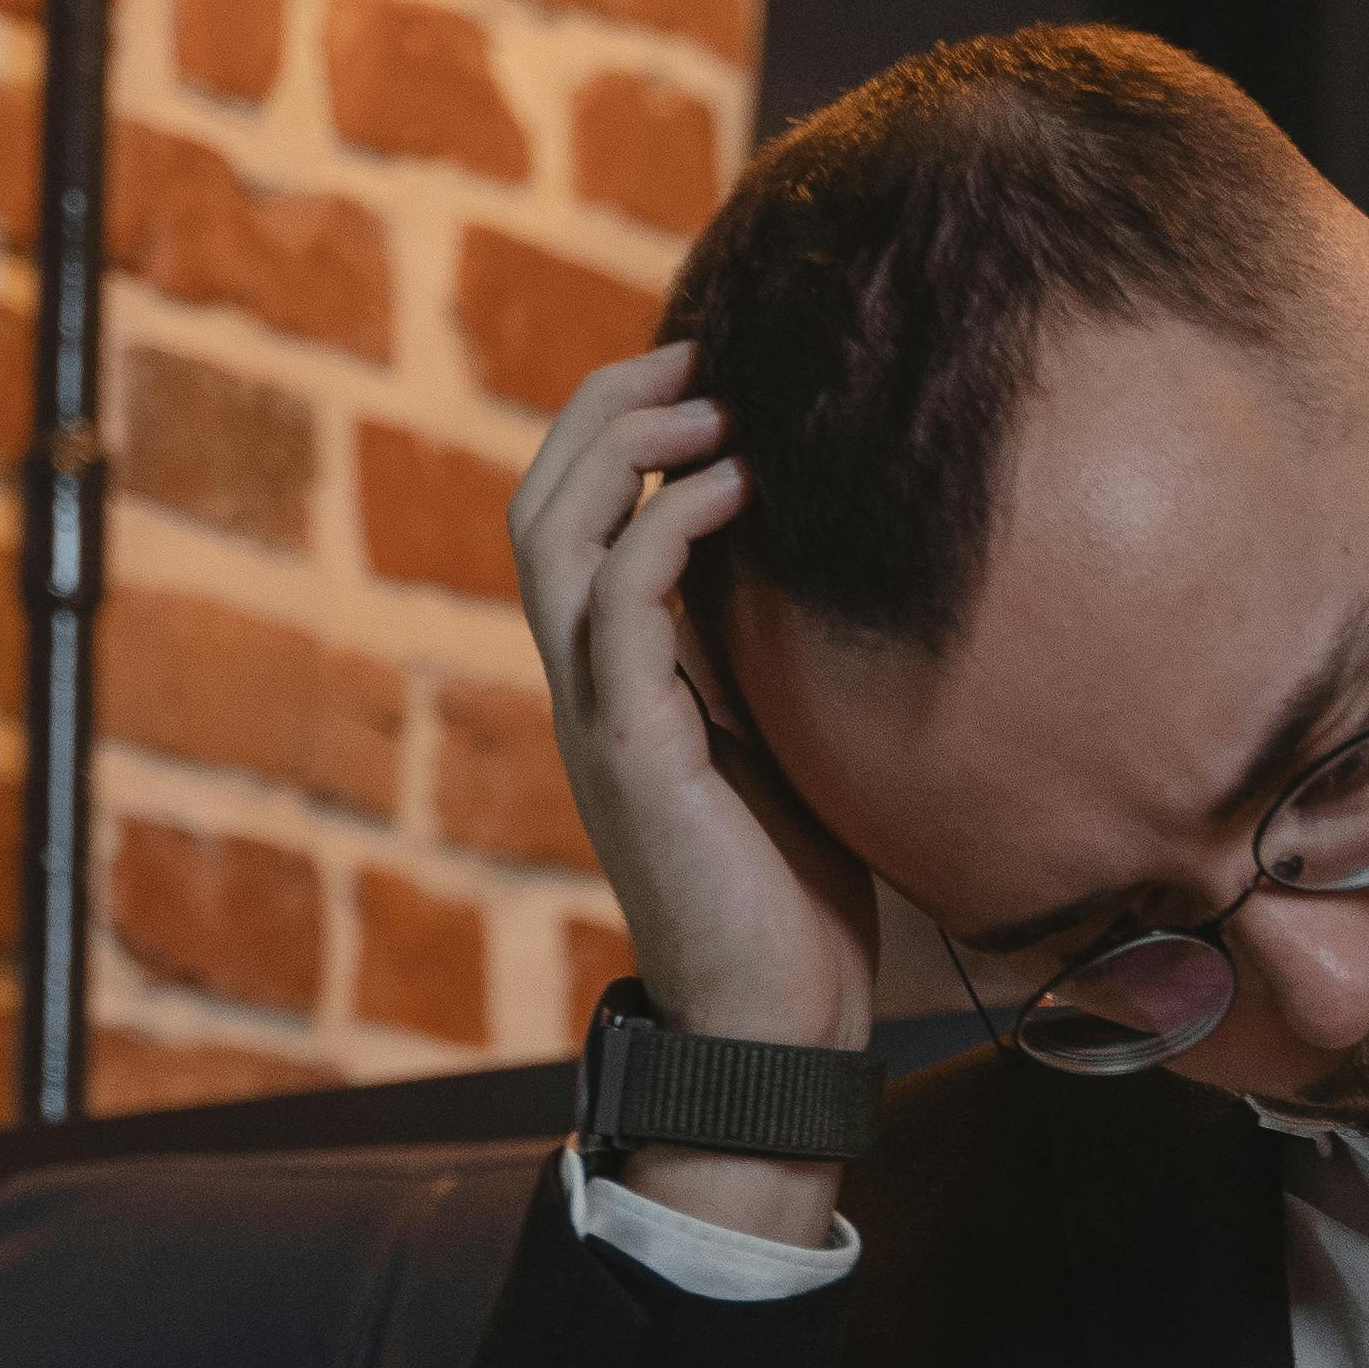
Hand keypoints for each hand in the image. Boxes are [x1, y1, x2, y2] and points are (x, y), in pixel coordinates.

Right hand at [509, 347, 876, 1187]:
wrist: (773, 1023)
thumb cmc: (792, 896)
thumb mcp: (784, 744)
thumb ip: (767, 663)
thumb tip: (825, 575)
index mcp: (617, 682)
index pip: (576, 524)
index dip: (620, 432)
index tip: (705, 368)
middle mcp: (588, 687)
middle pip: (543, 505)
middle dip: (607, 408)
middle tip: (696, 344)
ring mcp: (598, 716)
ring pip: (555, 538)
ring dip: (627, 448)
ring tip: (715, 399)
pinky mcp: (630, 750)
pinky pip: (618, 607)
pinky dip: (669, 526)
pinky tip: (737, 485)